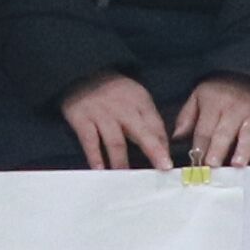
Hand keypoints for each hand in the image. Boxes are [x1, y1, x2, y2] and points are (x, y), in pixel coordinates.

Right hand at [55, 73, 172, 170]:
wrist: (82, 71)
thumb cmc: (114, 91)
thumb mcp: (135, 98)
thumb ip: (148, 120)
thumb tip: (162, 148)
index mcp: (139, 101)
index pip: (155, 125)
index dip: (162, 145)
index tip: (168, 164)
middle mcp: (122, 108)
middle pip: (140, 132)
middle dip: (153, 151)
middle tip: (162, 168)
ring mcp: (101, 114)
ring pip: (115, 142)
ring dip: (122, 162)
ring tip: (127, 179)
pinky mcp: (82, 119)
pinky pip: (90, 141)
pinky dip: (95, 157)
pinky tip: (100, 170)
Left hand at [173, 74, 249, 169]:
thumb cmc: (224, 87)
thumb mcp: (201, 94)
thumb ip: (188, 116)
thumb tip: (177, 138)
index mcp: (214, 103)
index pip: (204, 129)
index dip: (199, 147)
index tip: (195, 164)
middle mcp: (235, 109)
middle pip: (224, 133)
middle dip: (217, 149)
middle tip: (212, 166)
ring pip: (249, 135)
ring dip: (243, 150)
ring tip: (237, 164)